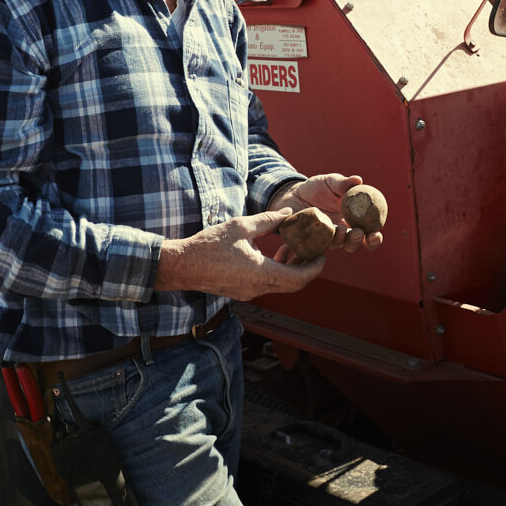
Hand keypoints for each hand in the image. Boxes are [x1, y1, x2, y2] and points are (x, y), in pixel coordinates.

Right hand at [153, 210, 326, 298]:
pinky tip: (273, 255)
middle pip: (294, 284)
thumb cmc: (209, 245)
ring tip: (292, 248)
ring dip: (291, 269)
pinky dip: (276, 272)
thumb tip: (288, 212)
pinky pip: (267, 285)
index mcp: (262, 274)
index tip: (323, 254)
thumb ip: (268, 220)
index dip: (315, 267)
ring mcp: (249, 293)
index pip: (300, 277)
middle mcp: (258, 288)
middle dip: (306, 267)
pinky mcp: (241, 292)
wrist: (182, 265)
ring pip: (281, 285)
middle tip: (313, 250)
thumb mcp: (241, 226)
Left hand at [269, 174, 386, 258]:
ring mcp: (324, 238)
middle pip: (354, 244)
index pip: (368, 234)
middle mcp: (340, 232)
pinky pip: (315, 244)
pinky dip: (319, 240)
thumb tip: (358, 180)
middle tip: (357, 232)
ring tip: (339, 229)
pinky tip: (318, 230)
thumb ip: (344, 184)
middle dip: (358, 241)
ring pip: (336, 246)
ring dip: (341, 240)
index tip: (376, 234)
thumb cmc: (316, 188)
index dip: (374, 238)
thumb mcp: (330, 182)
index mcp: (351, 220)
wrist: (292, 193)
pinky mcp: (309, 240)